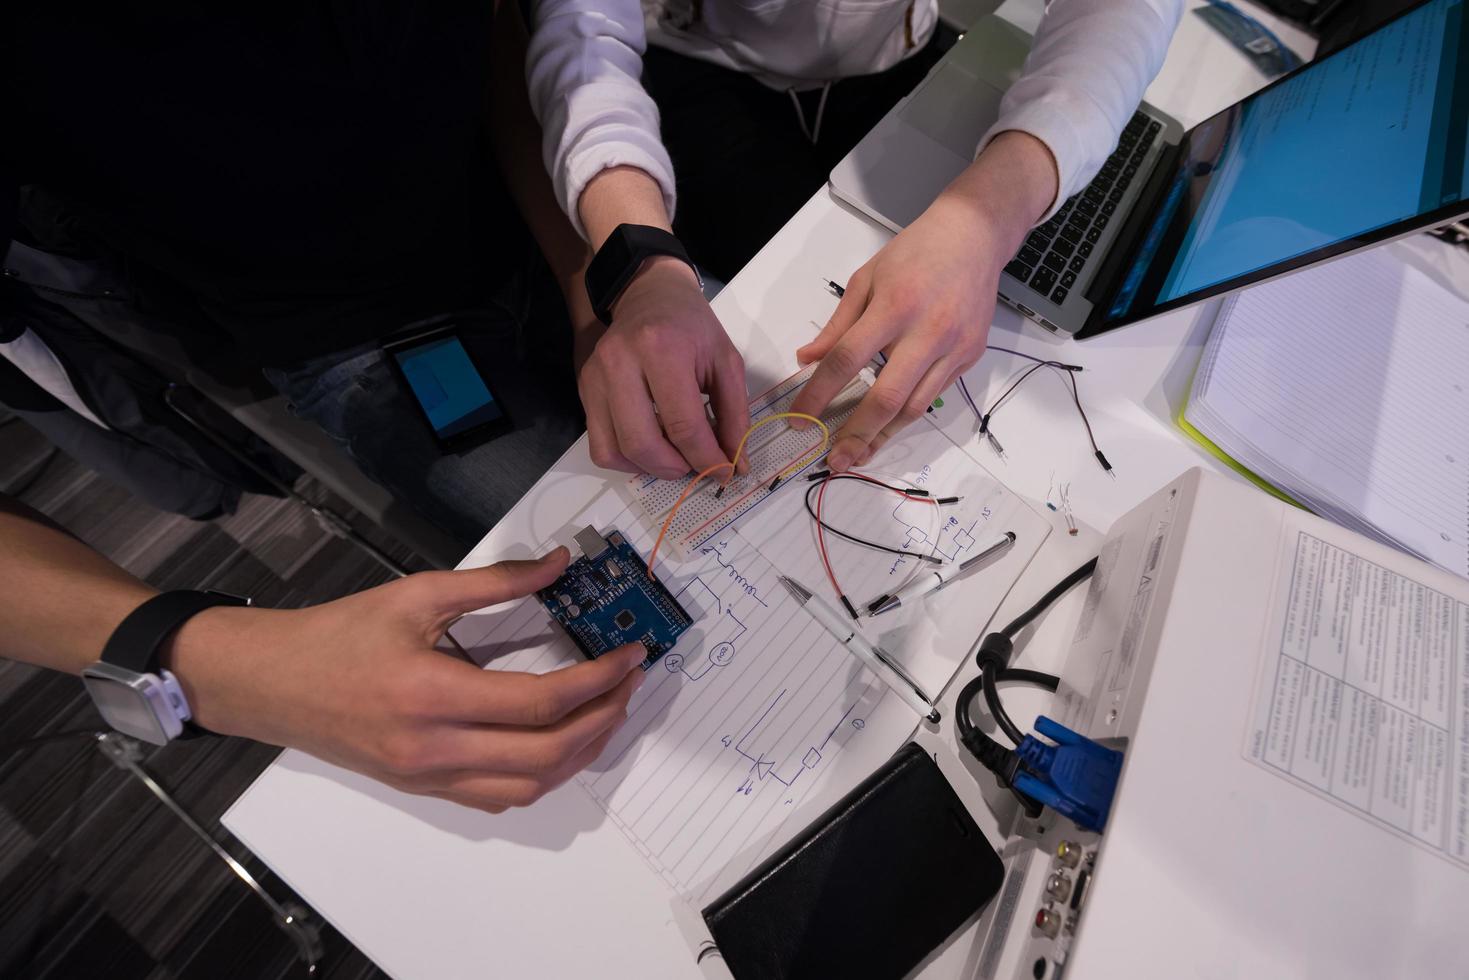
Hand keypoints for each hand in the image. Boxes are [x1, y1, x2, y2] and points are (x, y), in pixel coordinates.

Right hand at [166, 548, 647, 812]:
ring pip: (529, 787)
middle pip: (547, 755)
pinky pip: (499, 798)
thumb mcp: (417, 593)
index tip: (630, 654)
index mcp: (433, 695)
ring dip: (579, 754)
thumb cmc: (337, 635)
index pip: (541, 701)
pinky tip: (559, 742)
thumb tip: (559, 564)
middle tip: (629, 683)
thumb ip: (496, 580)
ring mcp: (429, 778)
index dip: (599, 679)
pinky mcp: (424, 789)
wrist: (269, 683)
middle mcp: (435, 749)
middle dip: (603, 719)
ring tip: (606, 712)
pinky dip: (541, 775)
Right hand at [577, 257, 749, 477]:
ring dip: (651, 467)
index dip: (707, 458)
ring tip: (675, 457)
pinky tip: (650, 448)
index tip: (724, 471)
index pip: (683, 425)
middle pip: (643, 443)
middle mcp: (620, 362)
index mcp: (661, 348)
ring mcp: (596, 377)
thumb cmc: (692, 327)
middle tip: (696, 466)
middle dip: (676, 468)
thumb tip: (734, 464)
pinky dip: (626, 460)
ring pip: (616, 450)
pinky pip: (600, 446)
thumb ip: (734, 414)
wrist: (650, 295)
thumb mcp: (726, 361)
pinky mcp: (584, 389)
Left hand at [791, 131, 1058, 469]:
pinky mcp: (970, 356)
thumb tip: (807, 359)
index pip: (847, 360)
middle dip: (857, 434)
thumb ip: (837, 325)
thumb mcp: (866, 279)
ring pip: (915, 406)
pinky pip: (934, 395)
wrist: (974, 237)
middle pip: (887, 396)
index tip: (800, 420)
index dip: (819, 395)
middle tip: (834, 460)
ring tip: (859, 453)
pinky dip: (907, 414)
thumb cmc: (915, 253)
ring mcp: (954, 347)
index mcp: (894, 306)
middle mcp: (927, 331)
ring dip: (884, 435)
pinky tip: (887, 427)